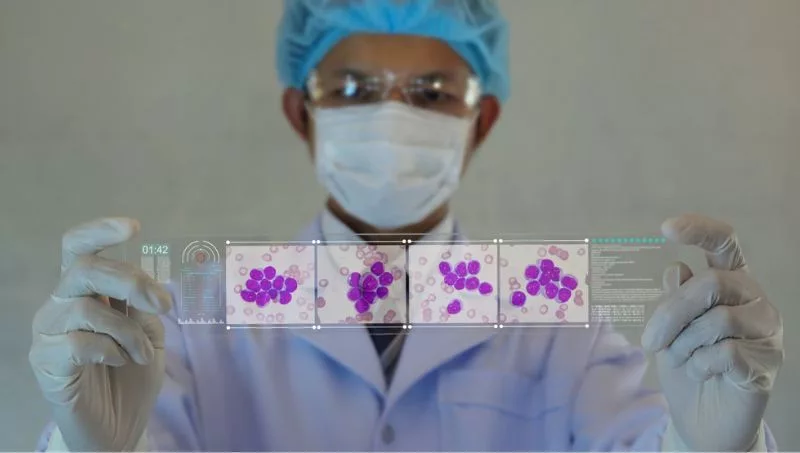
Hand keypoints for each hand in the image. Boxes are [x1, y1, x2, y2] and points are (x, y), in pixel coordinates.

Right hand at [29, 218, 171, 450]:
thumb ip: (142, 304)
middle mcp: (60, 305)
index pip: (77, 249)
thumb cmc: (131, 376)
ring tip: (140, 354)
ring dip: (128, 331)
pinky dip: (109, 350)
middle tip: (162, 304)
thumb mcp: (149, 332)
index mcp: (84, 292)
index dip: (99, 231)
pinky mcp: (45, 362)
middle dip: (130, 281)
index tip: (133, 226)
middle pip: (84, 269)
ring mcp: (48, 333)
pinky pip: (79, 342)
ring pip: (87, 309)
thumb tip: (145, 280)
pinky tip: (117, 363)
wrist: (118, 427)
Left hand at [642, 214, 782, 450]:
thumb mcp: (670, 327)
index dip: (700, 230)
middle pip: (712, 284)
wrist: (700, 419)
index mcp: (731, 282)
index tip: (665, 228)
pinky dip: (699, 365)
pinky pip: (726, 353)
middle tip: (650, 341)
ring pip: (718, 321)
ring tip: (681, 360)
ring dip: (684, 344)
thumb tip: (676, 268)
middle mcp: (754, 300)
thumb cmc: (686, 364)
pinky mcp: (768, 364)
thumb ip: (675, 296)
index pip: (724, 244)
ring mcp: (767, 332)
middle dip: (671, 313)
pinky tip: (701, 374)